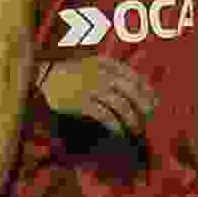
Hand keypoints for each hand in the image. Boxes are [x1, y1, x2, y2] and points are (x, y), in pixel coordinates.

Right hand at [40, 55, 157, 137]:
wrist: (43, 76)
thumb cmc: (71, 72)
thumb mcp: (92, 64)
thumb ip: (112, 71)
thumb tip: (136, 88)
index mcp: (106, 64)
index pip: (134, 77)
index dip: (147, 91)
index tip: (154, 102)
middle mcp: (102, 74)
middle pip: (132, 91)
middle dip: (144, 106)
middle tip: (148, 118)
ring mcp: (92, 88)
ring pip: (121, 104)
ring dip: (132, 119)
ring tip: (136, 130)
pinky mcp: (81, 102)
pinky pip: (105, 115)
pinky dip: (115, 125)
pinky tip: (120, 132)